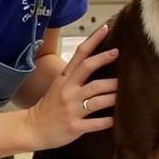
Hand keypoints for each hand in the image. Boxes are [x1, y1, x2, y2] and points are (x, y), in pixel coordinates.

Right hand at [24, 24, 116, 150]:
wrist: (32, 129)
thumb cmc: (50, 106)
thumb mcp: (59, 85)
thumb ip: (75, 75)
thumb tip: (97, 62)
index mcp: (64, 79)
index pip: (79, 55)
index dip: (93, 41)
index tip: (106, 29)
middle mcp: (68, 91)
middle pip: (88, 71)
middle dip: (104, 61)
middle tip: (119, 55)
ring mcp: (71, 109)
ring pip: (97, 98)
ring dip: (113, 96)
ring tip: (126, 94)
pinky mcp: (74, 127)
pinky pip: (95, 123)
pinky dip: (107, 121)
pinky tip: (115, 119)